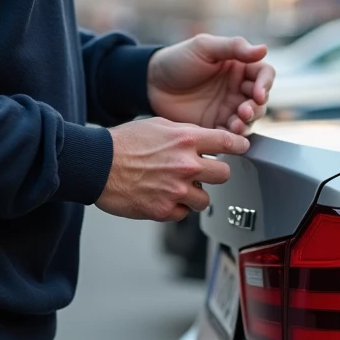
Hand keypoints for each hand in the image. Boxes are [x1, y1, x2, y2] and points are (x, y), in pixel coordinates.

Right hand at [96, 118, 249, 221]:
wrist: (96, 165)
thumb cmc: (122, 143)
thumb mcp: (157, 125)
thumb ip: (184, 133)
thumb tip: (204, 140)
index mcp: (186, 140)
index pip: (227, 141)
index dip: (239, 145)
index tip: (243, 147)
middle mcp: (186, 166)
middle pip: (224, 175)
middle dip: (215, 173)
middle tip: (203, 172)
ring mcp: (176, 191)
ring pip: (205, 199)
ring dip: (195, 194)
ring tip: (176, 187)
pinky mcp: (164, 211)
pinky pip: (183, 214)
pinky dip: (176, 208)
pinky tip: (161, 196)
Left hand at [147, 34, 275, 134]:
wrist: (151, 83)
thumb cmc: (177, 60)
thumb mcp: (205, 47)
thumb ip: (234, 47)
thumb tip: (264, 50)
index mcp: (239, 66)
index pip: (264, 75)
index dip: (265, 84)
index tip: (258, 93)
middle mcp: (237, 88)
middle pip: (260, 100)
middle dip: (256, 107)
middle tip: (244, 111)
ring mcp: (227, 108)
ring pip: (249, 119)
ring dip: (247, 123)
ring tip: (236, 124)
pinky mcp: (215, 125)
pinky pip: (231, 133)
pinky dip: (233, 136)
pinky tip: (228, 134)